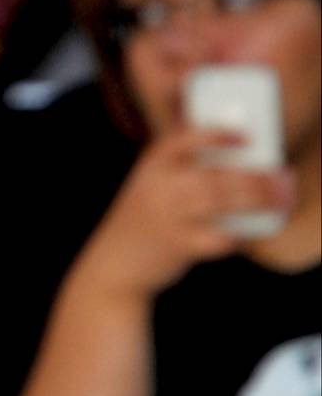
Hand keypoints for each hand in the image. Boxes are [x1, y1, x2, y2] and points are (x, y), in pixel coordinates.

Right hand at [69, 128, 295, 302]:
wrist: (114, 260)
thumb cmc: (143, 220)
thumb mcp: (151, 184)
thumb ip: (182, 170)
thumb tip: (235, 160)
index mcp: (152, 164)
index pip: (184, 140)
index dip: (216, 135)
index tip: (246, 138)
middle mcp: (157, 186)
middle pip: (214, 175)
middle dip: (254, 177)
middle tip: (281, 179)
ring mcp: (166, 215)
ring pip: (219, 201)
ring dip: (255, 200)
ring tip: (279, 200)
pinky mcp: (177, 245)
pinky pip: (218, 238)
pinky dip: (239, 235)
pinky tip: (249, 233)